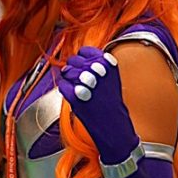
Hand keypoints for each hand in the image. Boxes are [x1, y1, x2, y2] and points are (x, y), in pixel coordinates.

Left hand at [57, 46, 139, 164]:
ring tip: (76, 87)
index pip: (85, 51)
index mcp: (108, 64)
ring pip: (67, 71)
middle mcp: (98, 71)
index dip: (81, 57)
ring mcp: (86, 84)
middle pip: (74, 60)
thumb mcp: (109, 79)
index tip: (84, 64)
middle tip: (78, 78)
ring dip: (68, 78)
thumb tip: (75, 59)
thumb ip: (96, 66)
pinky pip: (63, 85)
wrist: (114, 126)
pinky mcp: (76, 97)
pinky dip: (65, 90)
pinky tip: (73, 95)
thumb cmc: (111, 104)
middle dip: (72, 68)